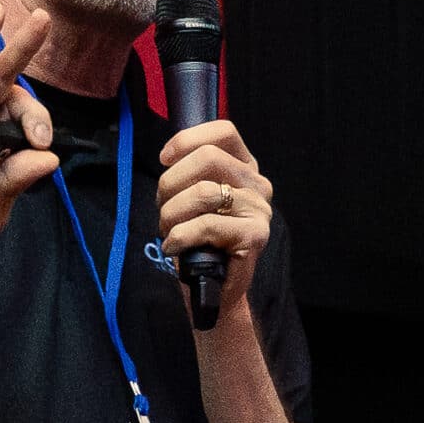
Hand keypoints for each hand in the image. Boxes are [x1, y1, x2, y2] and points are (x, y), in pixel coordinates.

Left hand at [157, 119, 274, 312]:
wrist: (213, 290)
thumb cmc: (199, 243)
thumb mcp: (192, 200)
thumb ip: (189, 175)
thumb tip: (167, 156)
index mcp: (244, 168)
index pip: (224, 132)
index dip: (187, 139)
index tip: (164, 159)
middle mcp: (257, 184)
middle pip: (207, 157)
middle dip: (171, 183)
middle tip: (163, 208)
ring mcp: (259, 210)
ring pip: (201, 192)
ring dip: (171, 214)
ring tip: (170, 232)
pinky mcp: (255, 236)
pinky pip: (205, 225)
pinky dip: (179, 236)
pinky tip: (175, 247)